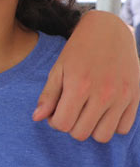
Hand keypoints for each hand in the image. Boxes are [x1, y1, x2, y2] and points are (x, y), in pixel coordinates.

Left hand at [34, 10, 139, 140]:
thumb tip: (36, 118)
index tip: (57, 111)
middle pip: (81, 134)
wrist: (109, 31)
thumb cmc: (79, 50)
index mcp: (79, 86)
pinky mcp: (136, 97)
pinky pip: (123, 128)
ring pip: (103, 136)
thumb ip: (48, 96)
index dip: (55, 121)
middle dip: (71, 126)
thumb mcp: (58, 69)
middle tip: (71, 111)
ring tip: (87, 113)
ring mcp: (122, 97)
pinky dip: (112, 125)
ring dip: (92, 129)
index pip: (62, 125)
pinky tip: (104, 112)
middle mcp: (103, 94)